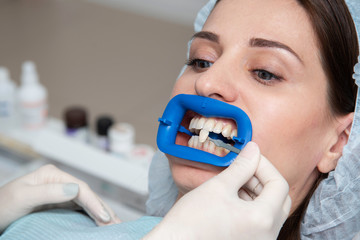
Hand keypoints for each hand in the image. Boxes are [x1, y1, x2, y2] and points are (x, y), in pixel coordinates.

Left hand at [0, 164, 120, 231]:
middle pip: (87, 195)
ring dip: (100, 213)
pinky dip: (91, 216)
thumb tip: (76, 188)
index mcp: (52, 174)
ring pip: (86, 202)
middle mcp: (59, 181)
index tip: (105, 218)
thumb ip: (49, 191)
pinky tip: (99, 223)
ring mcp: (60, 192)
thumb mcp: (23, 197)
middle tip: (117, 224)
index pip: (80, 188)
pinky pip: (79, 210)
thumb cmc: (2, 206)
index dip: (95, 203)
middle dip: (103, 209)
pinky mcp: (59, 204)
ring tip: (115, 225)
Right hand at [144, 142, 290, 239]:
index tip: (249, 157)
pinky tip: (232, 198)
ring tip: (234, 182)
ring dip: (256, 192)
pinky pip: (260, 222)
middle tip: (244, 168)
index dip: (264, 165)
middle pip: (279, 199)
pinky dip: (251, 206)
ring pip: (270, 210)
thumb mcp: (218, 187)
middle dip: (263, 179)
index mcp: (262, 220)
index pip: (279, 184)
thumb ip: (241, 166)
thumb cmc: (191, 220)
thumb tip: (253, 149)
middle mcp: (267, 235)